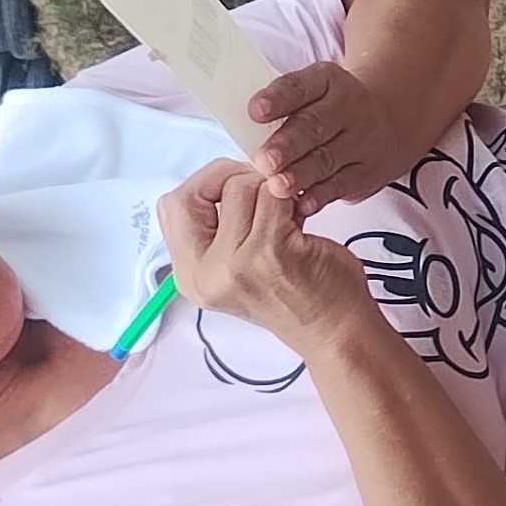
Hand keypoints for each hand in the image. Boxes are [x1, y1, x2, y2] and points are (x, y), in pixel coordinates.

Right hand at [158, 162, 371, 346]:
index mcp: (191, 275)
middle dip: (236, 182)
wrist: (333, 333)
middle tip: (266, 197)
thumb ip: (219, 227)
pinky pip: (273, 195)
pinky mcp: (270, 252)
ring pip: (241, 187)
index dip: (204, 186)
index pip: (173, 205)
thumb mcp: (236, 268)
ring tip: (286, 216)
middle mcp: (205, 274)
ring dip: (269, 191)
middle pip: (200, 192)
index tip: (235, 188)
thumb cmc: (295, 295)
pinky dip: (291, 198)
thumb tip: (228, 172)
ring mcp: (236, 263)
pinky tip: (301, 220)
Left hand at [250, 63, 431, 209]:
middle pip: (314, 126)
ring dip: (300, 175)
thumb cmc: (329, 107)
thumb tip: (239, 124)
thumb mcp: (313, 91)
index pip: (300, 86)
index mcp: (326, 81)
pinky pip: (341, 185)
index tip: (255, 111)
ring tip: (277, 186)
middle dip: (287, 145)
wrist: (390, 118)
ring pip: (327, 159)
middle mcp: (347, 108)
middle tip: (264, 160)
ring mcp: (360, 141)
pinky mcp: (366, 172)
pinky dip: (320, 196)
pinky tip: (303, 203)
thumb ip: (280, 104)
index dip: (277, 99)